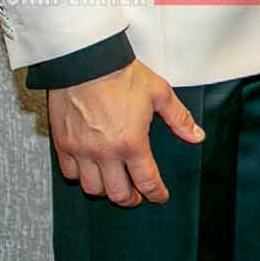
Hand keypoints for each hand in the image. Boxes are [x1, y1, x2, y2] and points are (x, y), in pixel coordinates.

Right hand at [45, 59, 203, 205]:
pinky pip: (69, 173)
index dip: (156, 194)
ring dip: (105, 191)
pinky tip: (90, 171)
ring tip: (114, 184)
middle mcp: (105, 153)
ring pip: (92, 188)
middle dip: (131, 199)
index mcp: (131, 143)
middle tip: (137, 196)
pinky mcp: (63, 144)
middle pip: (118, 193)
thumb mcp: (159, 93)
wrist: (86, 61)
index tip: (159, 197)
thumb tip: (196, 136)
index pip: (146, 181)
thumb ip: (178, 118)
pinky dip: (81, 177)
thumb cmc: (121, 74)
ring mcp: (81, 151)